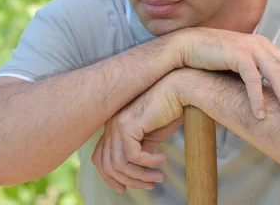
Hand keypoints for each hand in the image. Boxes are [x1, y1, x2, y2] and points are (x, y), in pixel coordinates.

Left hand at [91, 73, 183, 193]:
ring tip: (159, 176)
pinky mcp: (127, 125)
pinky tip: (163, 159)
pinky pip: (133, 156)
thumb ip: (138, 151)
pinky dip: (149, 163)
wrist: (179, 90)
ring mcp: (116, 124)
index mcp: (113, 127)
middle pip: (108, 165)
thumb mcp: (150, 137)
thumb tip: (134, 172)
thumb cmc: (168, 111)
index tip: (126, 189)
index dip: (110, 178)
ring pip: (120, 164)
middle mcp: (110, 125)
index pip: (101, 159)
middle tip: (151, 185)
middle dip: (129, 181)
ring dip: (141, 175)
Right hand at [175, 27, 279, 120]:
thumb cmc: (214, 59)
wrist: (187, 45)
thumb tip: (275, 94)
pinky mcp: (236, 54)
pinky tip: (261, 115)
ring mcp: (250, 48)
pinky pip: (251, 78)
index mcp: (267, 48)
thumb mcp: (242, 66)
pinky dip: (257, 97)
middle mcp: (263, 45)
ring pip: (277, 74)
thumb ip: (259, 74)